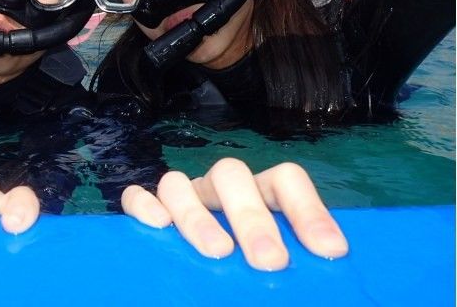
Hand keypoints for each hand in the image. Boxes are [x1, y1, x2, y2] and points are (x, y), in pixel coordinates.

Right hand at [121, 159, 347, 270]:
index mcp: (262, 195)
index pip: (286, 179)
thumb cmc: (256, 282)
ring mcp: (185, 198)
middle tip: (269, 262)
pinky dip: (143, 206)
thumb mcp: (283, 280)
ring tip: (217, 253)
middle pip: (231, 175)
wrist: (215, 293)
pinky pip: (137, 197)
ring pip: (179, 183)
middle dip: (251, 218)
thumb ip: (299, 278)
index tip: (330, 251)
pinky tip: (158, 227)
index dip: (308, 210)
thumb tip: (328, 277)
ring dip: (197, 216)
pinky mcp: (149, 213)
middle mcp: (222, 190)